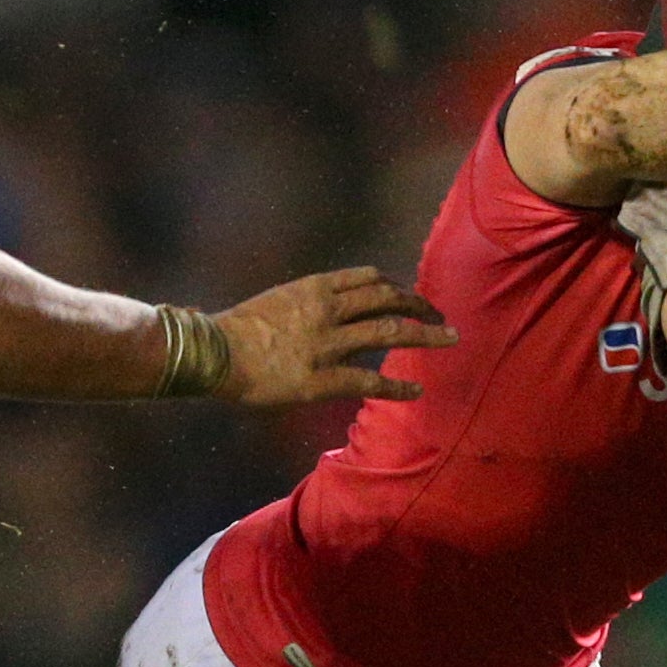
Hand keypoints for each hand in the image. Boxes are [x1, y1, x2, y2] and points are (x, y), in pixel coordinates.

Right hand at [209, 266, 453, 407]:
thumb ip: (305, 303)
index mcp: (316, 288)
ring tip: (449, 338)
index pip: (369, 277)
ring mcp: (329, 344)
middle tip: (440, 315)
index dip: (396, 286)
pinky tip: (416, 389)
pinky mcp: (324, 378)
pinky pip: (371, 380)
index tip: (408, 295)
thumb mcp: (276, 300)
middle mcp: (329, 310)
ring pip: (390, 330)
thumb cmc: (238, 329)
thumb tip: (326, 309)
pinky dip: (398, 385)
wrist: (216, 352)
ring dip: (425, 333)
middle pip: (388, 298)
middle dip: (420, 305)